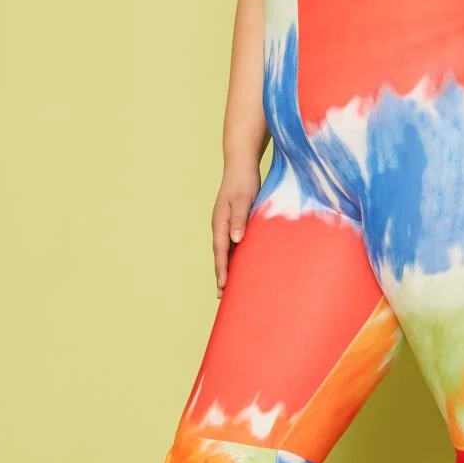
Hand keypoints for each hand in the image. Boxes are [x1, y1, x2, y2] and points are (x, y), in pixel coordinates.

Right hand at [211, 156, 261, 297]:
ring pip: (226, 252)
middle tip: (222, 297)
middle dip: (221, 275)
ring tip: (230, 288)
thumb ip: (239, 218)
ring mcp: (227, 225)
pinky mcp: (234, 222)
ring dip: (227, 268)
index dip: (222, 269)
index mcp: (220, 223)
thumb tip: (235, 239)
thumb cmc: (243, 181)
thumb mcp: (242, 199)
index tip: (223, 287)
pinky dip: (235, 257)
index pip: (221, 251)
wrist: (241, 165)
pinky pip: (233, 244)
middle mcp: (221, 226)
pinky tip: (242, 266)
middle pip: (221, 255)